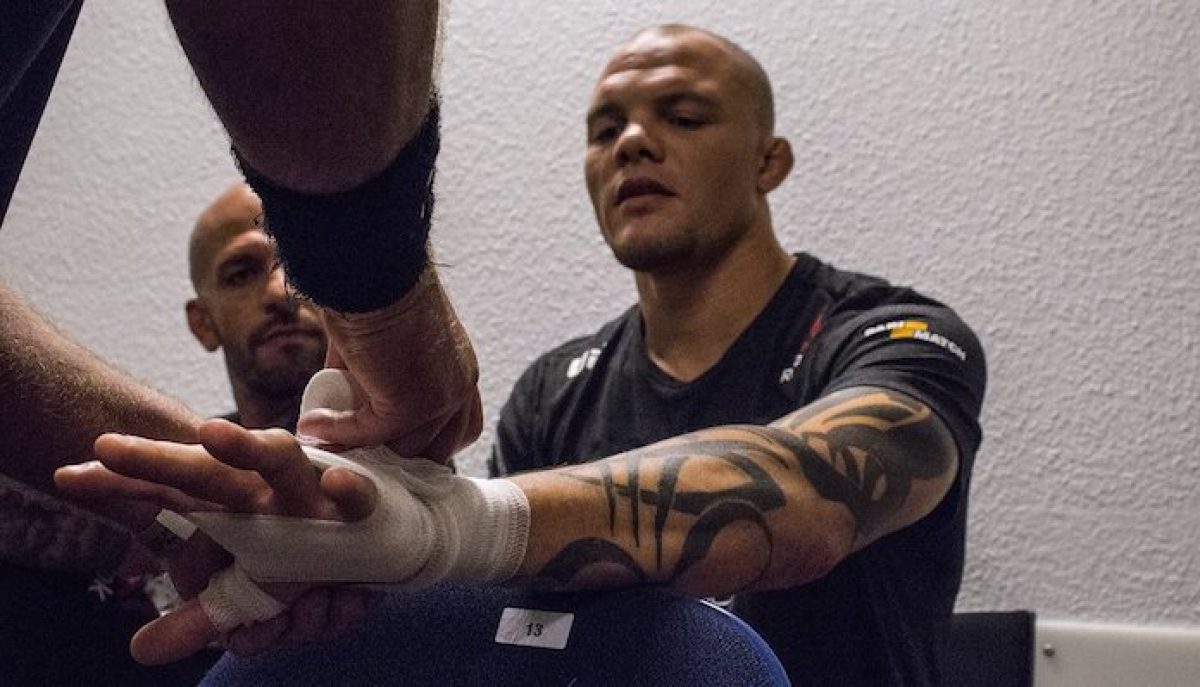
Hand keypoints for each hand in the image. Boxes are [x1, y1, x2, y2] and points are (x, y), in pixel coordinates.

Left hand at [55, 419, 376, 663]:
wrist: (384, 526)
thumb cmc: (307, 553)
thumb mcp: (248, 594)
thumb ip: (198, 617)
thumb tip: (139, 651)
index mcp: (230, 502)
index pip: (165, 492)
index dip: (120, 486)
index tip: (69, 479)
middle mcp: (262, 485)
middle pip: (203, 470)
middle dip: (159, 459)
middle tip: (107, 449)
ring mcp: (307, 485)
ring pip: (274, 459)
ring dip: (247, 447)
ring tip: (209, 435)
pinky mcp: (355, 499)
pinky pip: (354, 495)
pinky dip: (349, 491)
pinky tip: (337, 487)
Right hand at [299, 267, 482, 460]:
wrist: (375, 267)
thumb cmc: (376, 290)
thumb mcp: (383, 343)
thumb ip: (375, 378)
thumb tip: (345, 404)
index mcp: (460, 370)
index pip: (460, 427)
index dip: (427, 444)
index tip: (392, 450)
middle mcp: (460, 387)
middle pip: (436, 448)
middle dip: (396, 458)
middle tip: (354, 459)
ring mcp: (439, 399)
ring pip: (400, 449)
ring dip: (361, 449)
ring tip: (327, 444)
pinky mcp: (409, 405)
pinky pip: (368, 433)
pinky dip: (335, 431)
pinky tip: (311, 423)